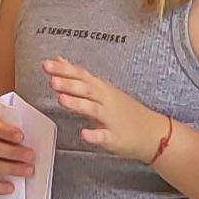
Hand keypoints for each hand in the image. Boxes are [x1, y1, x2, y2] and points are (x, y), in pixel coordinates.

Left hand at [43, 57, 178, 161]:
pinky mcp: (114, 137)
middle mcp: (105, 101)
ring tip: (61, 99)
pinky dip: (94, 135)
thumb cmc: (123, 110)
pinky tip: (84, 134)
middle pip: (86, 89)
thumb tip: (58, 61)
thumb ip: (78, 77)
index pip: (81, 75)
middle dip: (69, 84)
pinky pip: (104, 136)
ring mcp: (110, 119)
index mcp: (100, 89)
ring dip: (77, 104)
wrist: (152, 132)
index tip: (46, 64)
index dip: (64, 69)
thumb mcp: (101, 89)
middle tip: (52, 79)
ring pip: (93, 109)